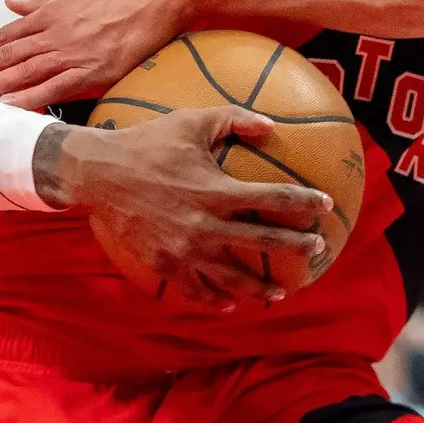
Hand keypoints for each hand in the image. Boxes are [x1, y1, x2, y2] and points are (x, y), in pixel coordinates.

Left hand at [0, 0, 195, 108]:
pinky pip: (56, 88)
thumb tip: (11, 2)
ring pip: (24, 74)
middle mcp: (56, 33)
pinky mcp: (96, 71)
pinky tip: (9, 104)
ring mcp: (74, 53)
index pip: (6, 35)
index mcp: (51, 11)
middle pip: (7, 56)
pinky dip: (30, 97)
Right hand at [53, 107, 334, 309]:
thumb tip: (272, 126)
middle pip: (262, 242)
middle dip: (295, 246)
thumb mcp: (193, 120)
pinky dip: (215, 298)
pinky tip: (230, 303)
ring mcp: (184, 249)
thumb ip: (235, 119)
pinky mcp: (164, 263)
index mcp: (217, 190)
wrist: (98, 173)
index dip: (304, 202)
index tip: (325, 204)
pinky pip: (195, 289)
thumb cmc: (149, 142)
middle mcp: (206, 224)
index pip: (274, 199)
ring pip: (232, 277)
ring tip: (280, 292)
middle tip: (317, 249)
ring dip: (259, 287)